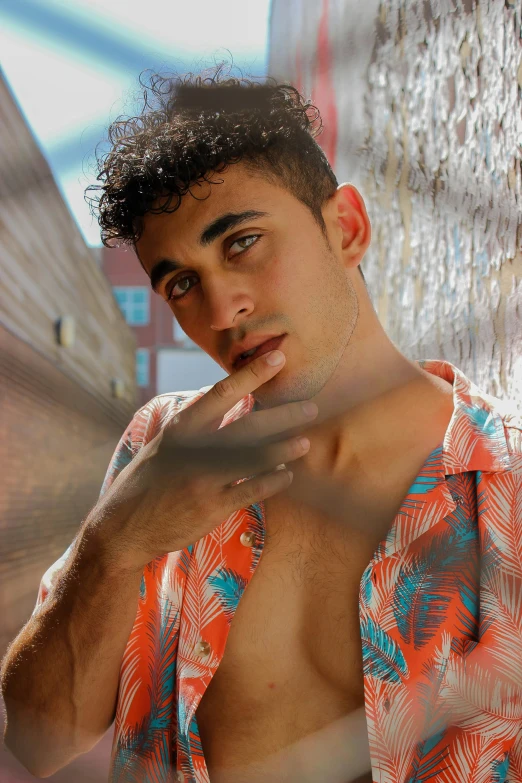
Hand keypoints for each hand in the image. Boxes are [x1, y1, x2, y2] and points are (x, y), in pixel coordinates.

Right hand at [85, 350, 317, 570]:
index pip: (222, 392)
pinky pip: (252, 490)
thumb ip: (194, 421)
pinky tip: (287, 475)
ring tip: (305, 442)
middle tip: (311, 407)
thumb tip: (219, 390)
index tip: (278, 357)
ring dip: (283, 449)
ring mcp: (204, 479)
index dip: (253, 374)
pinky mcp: (211, 507)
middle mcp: (194, 450)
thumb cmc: (148, 481)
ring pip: (255, 458)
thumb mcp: (164, 443)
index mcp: (182, 428)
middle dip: (283, 415)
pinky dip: (273, 481)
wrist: (123, 528)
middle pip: (248, 426)